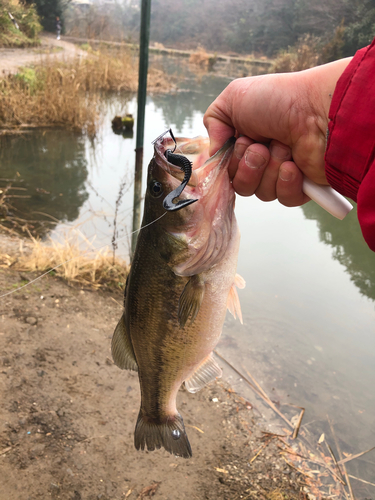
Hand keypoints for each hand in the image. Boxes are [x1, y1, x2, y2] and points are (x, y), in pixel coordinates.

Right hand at [204, 58, 351, 205]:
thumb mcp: (233, 98)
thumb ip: (213, 122)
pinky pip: (283, 199)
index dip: (228, 162)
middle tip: (262, 146)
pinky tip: (293, 166)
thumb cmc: (279, 98)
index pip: (226, 167)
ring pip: (260, 192)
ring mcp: (282, 172)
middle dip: (247, 165)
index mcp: (247, 139)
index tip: (238, 144)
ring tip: (283, 148)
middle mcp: (263, 157)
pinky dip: (285, 182)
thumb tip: (213, 153)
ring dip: (268, 169)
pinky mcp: (302, 186)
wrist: (318, 109)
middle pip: (239, 184)